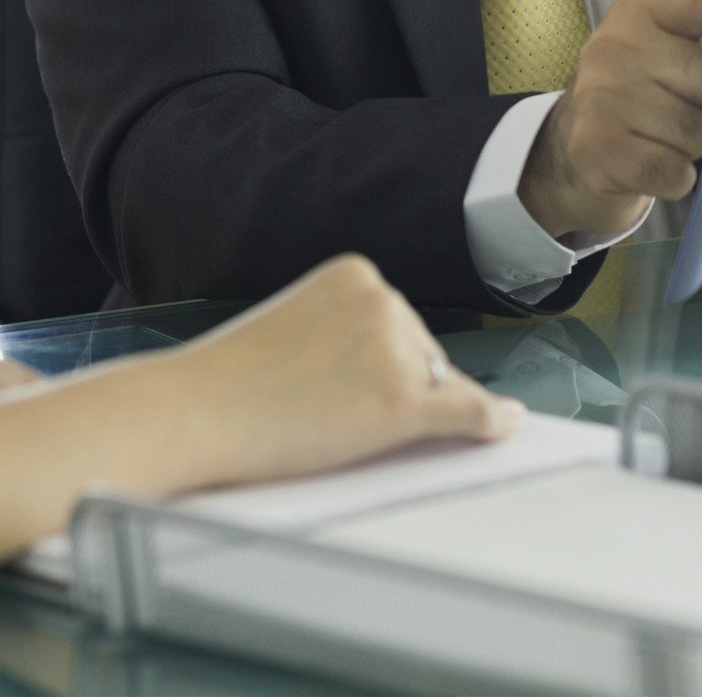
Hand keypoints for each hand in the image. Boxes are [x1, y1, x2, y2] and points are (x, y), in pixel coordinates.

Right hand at [168, 255, 521, 487]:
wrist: (195, 412)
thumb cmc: (229, 379)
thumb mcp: (297, 327)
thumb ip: (349, 335)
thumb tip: (412, 373)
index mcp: (355, 273)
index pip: (399, 326)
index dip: (383, 364)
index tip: (352, 384)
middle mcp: (385, 299)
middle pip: (424, 356)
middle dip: (398, 388)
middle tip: (329, 412)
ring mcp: (398, 350)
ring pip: (441, 389)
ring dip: (413, 413)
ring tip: (336, 427)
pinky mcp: (403, 401)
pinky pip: (467, 413)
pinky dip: (490, 423)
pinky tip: (506, 426)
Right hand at [517, 0, 701, 242]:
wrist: (571, 144)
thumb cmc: (641, 94)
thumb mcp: (673, 58)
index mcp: (642, 13)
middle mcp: (615, 45)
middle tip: (694, 111)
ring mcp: (601, 95)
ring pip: (698, 133)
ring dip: (696, 147)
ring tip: (668, 137)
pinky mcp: (595, 146)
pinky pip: (672, 171)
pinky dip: (676, 178)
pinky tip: (657, 164)